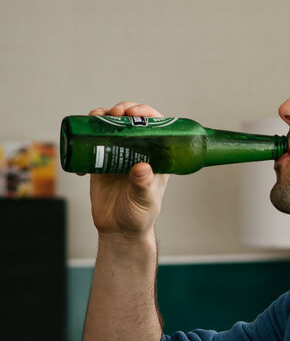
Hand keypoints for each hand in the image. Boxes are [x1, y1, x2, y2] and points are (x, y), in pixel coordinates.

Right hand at [87, 102, 169, 236]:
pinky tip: (81, 151)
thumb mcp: (145, 200)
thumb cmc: (139, 216)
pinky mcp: (100, 161)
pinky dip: (83, 138)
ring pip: (110, 127)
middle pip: (131, 121)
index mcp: (157, 156)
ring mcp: (119, 154)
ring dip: (102, 117)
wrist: (119, 230)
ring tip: (96, 118)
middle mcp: (139, 151)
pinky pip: (91, 142)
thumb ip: (144, 185)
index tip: (134, 111)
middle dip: (122, 110)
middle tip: (114, 112)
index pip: (156, 127)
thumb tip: (141, 167)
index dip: (146, 113)